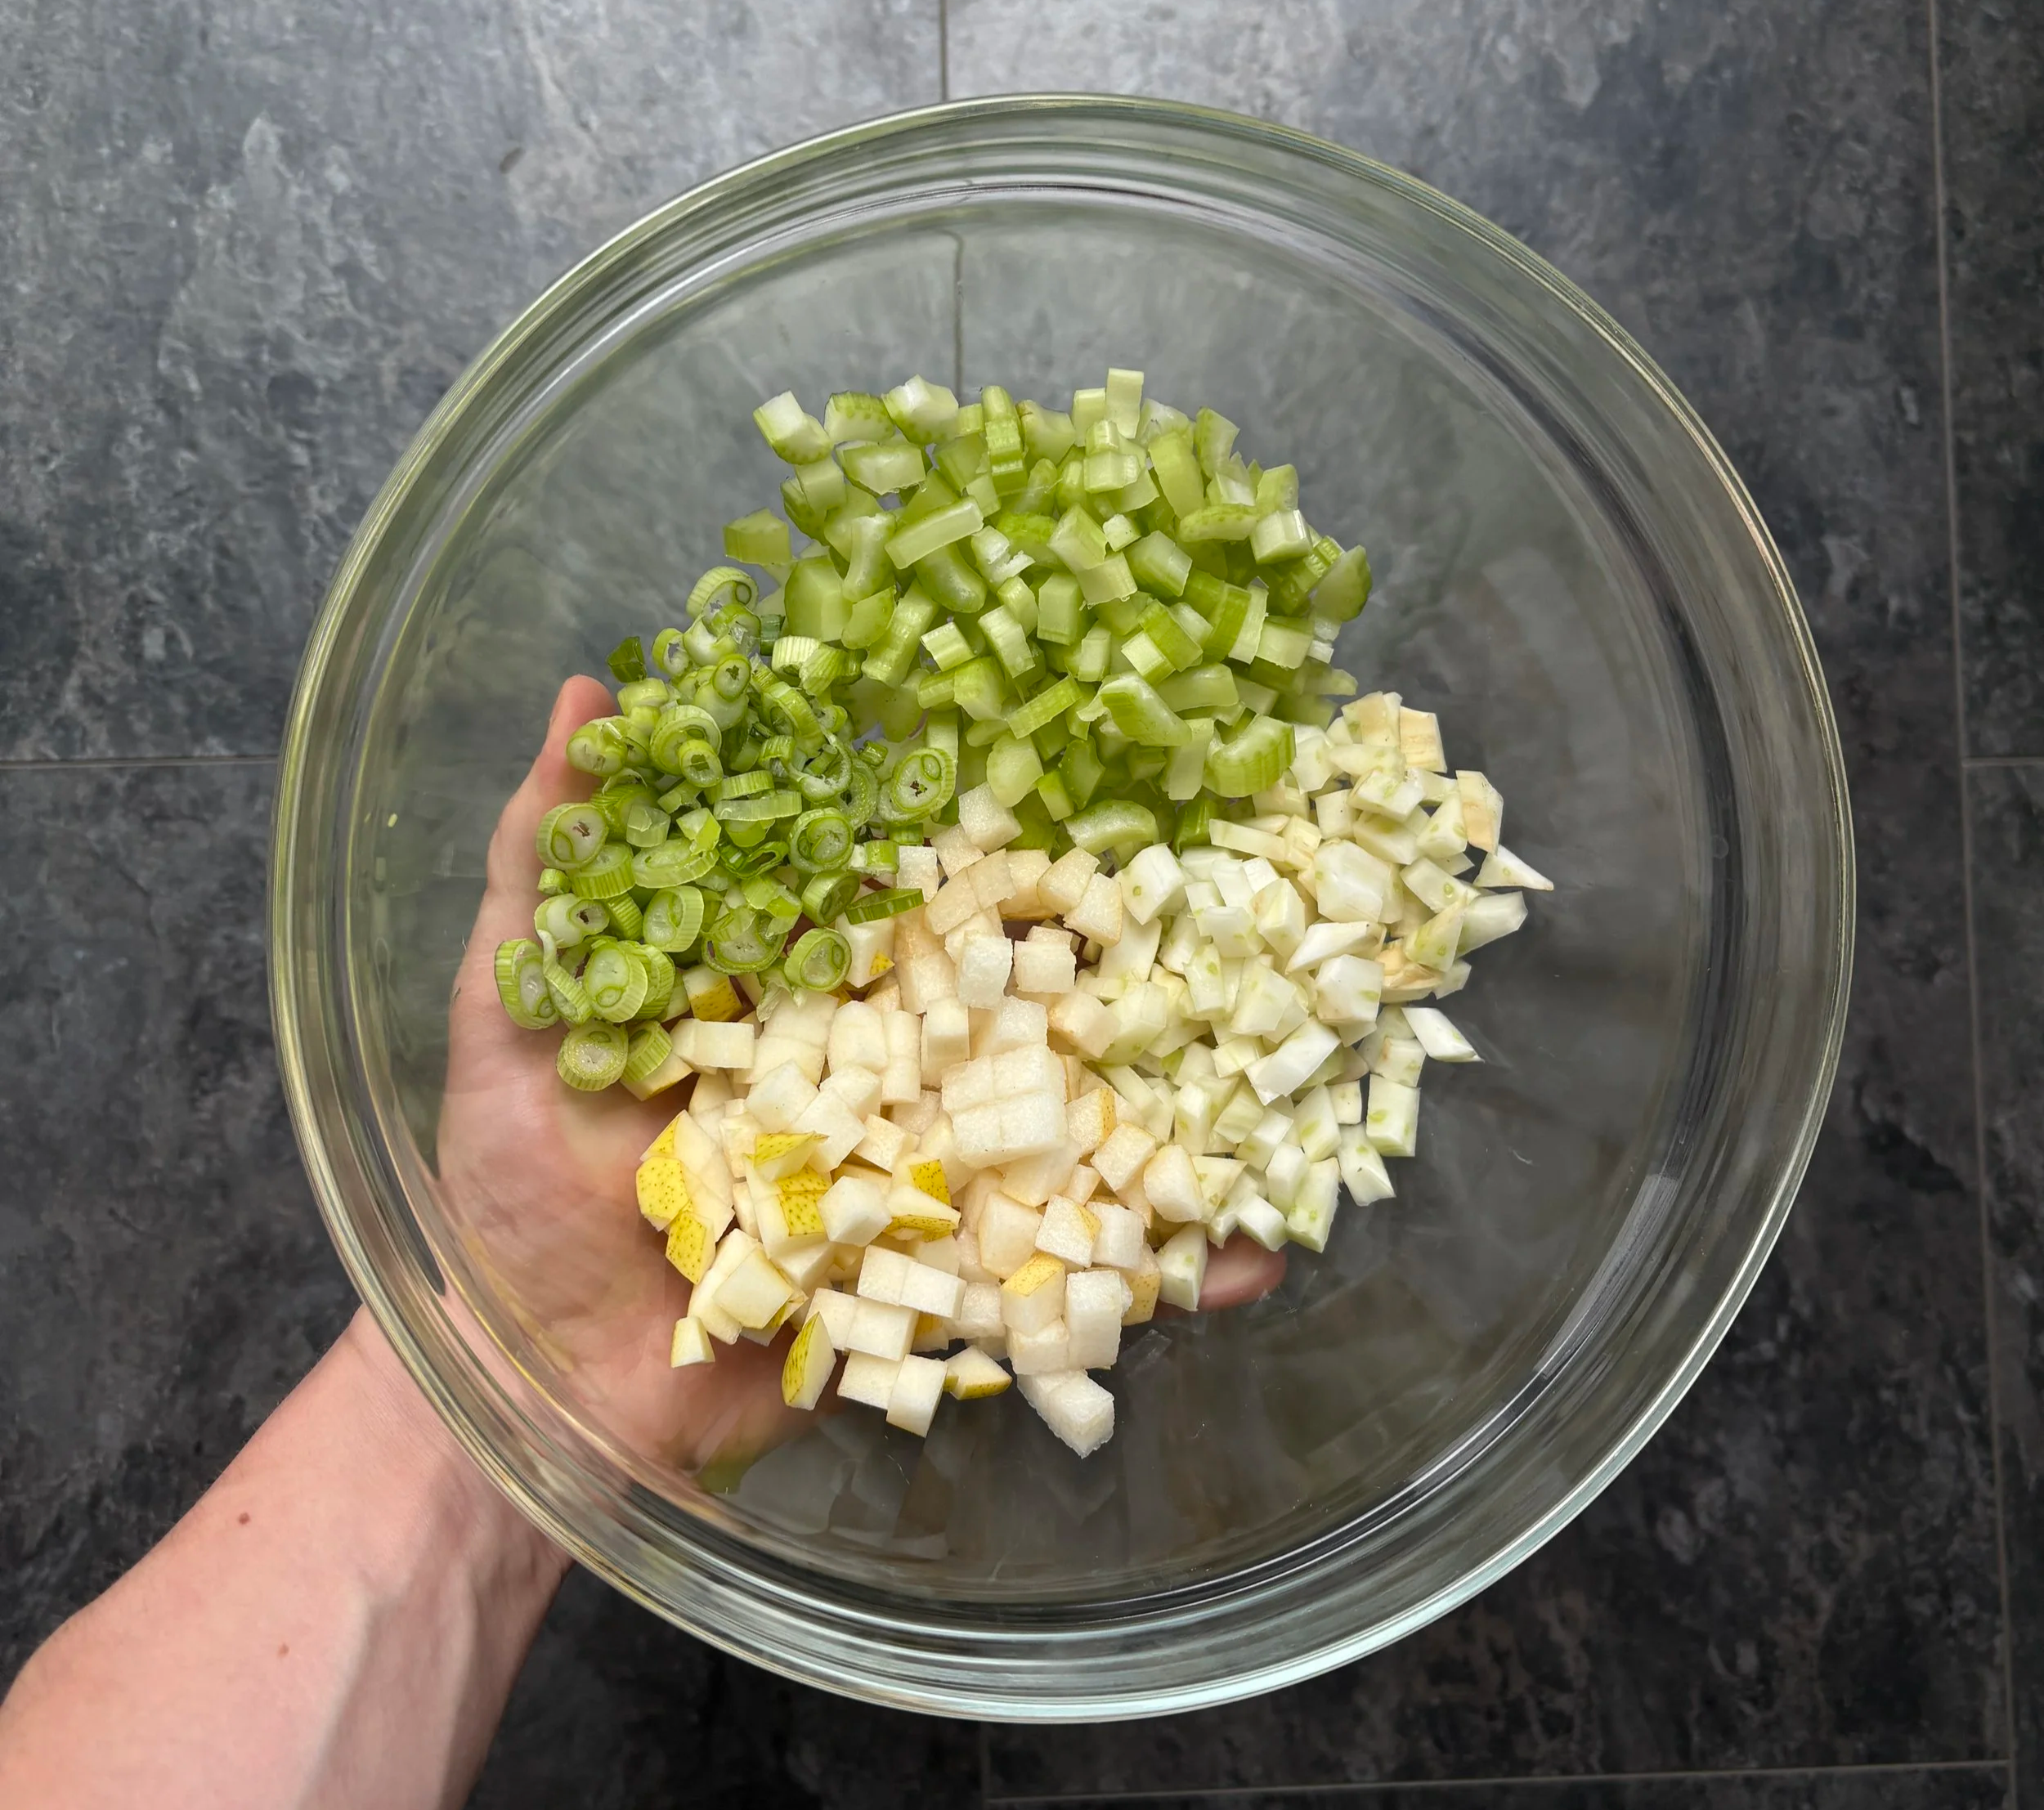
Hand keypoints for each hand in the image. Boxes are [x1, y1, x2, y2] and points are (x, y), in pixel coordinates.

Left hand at [433, 679, 1285, 1475]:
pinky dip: (1155, 1279)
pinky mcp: (936, 1294)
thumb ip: (546, 871)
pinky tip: (1246, 1259)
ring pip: (1057, 1138)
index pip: (902, 907)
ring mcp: (916, 1186)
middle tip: (1225, 909)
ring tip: (1274, 1079)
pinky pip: (1054, 1281)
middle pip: (1004, 1014)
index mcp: (794, 1001)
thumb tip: (582, 692)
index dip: (975, 846)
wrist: (539, 1394)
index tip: (1064, 778)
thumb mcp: (509, 1020)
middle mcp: (873, 1080)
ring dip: (1167, 1117)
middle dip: (1107, 968)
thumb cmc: (514, 1199)